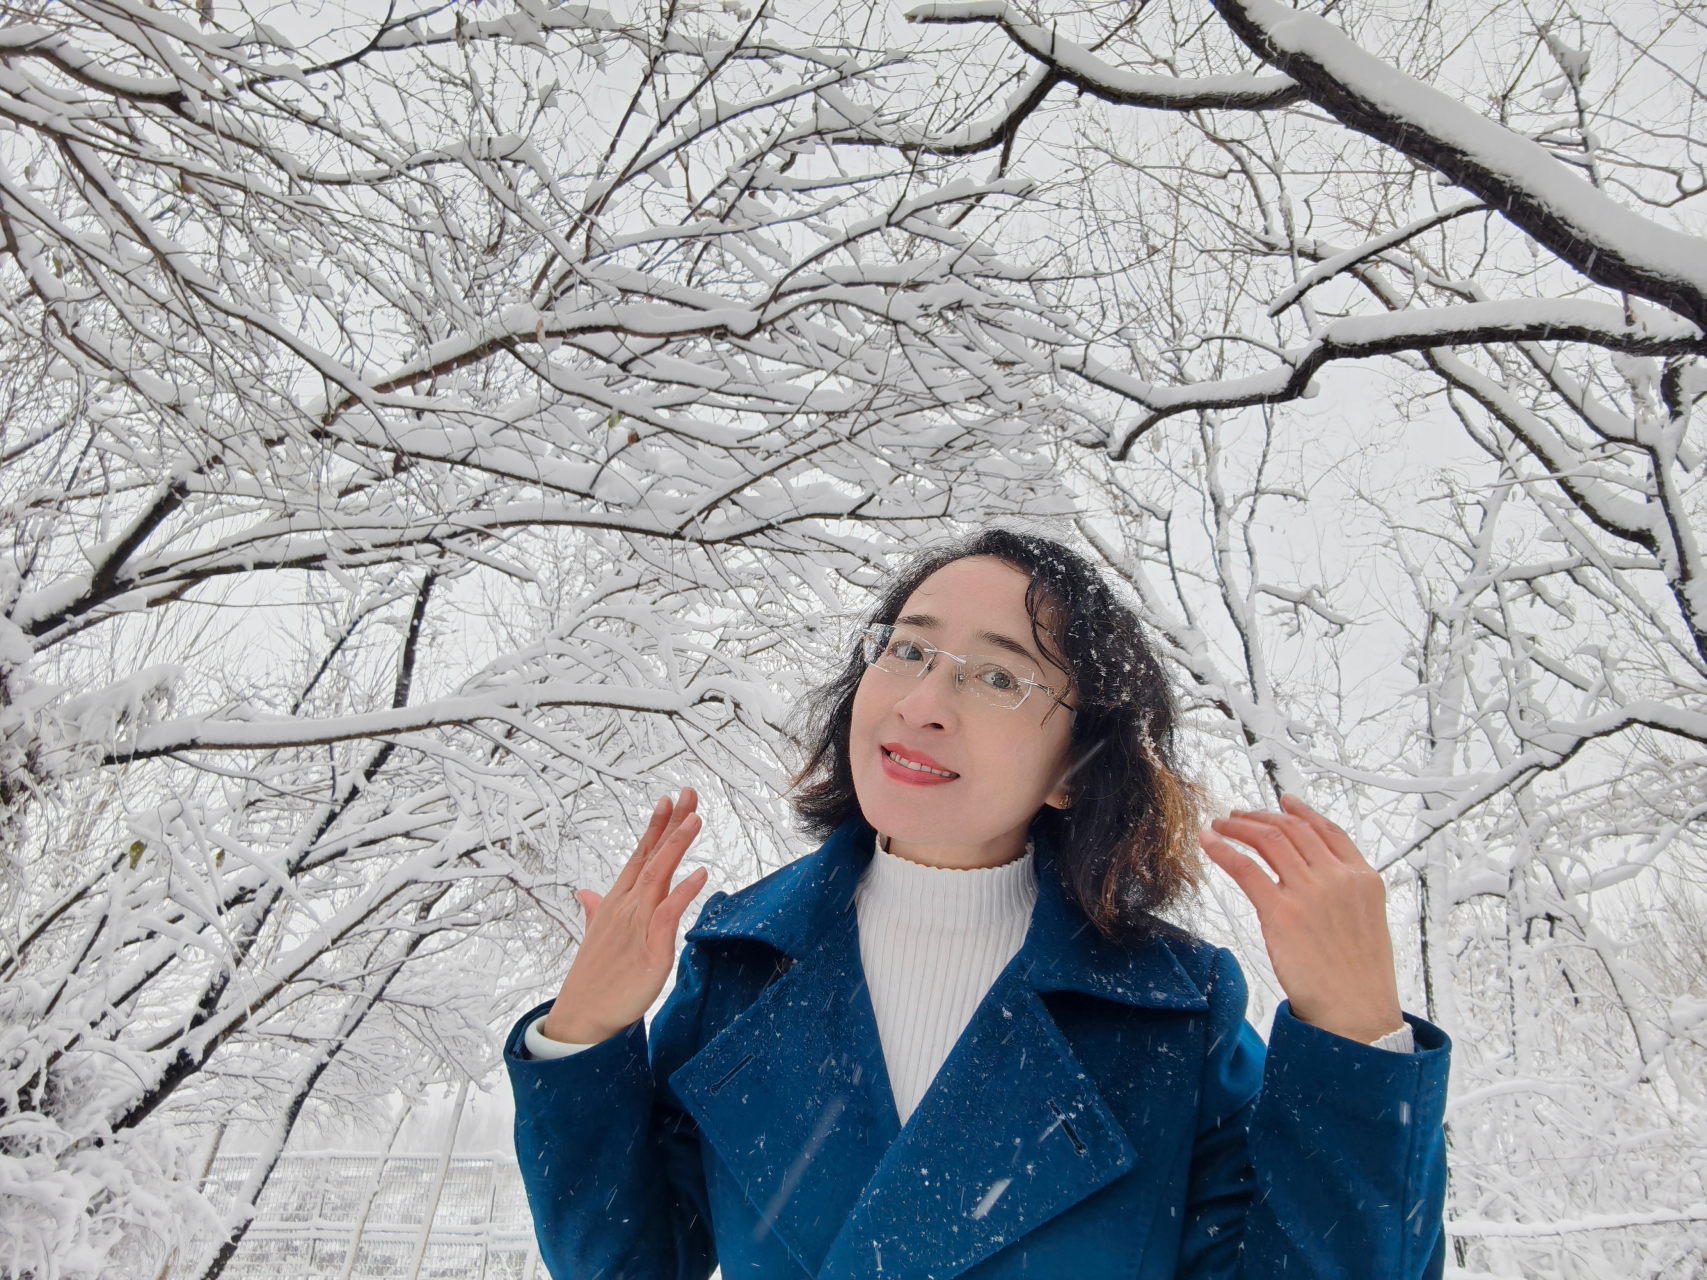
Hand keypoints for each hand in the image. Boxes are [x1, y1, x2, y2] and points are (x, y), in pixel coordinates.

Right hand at [540, 789, 707, 1044]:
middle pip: (651, 857)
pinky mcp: (651, 948)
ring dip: (677, 846)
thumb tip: (586, 892)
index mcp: (616, 902)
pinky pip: (668, 914)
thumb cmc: (594, 978)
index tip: (670, 800)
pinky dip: (683, 892)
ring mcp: (637, 925)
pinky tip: (700, 873)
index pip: (639, 856)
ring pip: (658, 876)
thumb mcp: (596, 937)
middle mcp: (626, 907)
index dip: (656, 828)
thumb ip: (595, 910)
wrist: (584, 1017)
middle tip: (688, 793)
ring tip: (695, 819)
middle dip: (671, 824)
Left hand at [1199, 794, 1402, 1044]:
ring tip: (1221, 825)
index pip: (1328, 831)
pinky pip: (1246, 868)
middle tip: (1239, 815)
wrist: (1357, 1014)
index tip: (1284, 801)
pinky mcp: (1281, 912)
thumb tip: (1316, 879)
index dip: (1302, 811)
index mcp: (1363, 879)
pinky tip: (1210, 843)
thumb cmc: (1360, 978)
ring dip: (1239, 827)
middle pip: (1293, 830)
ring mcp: (1310, 893)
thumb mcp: (1367, 923)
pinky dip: (1224, 849)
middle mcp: (1338, 879)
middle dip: (1262, 817)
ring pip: (1269, 841)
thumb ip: (1344, 893)